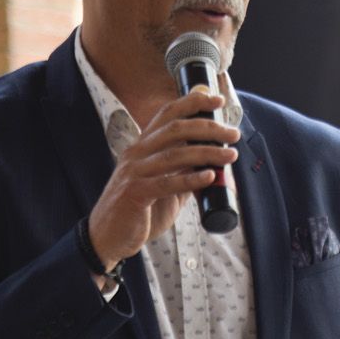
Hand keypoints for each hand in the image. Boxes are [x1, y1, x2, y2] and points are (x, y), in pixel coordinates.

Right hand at [86, 88, 238, 265]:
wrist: (106, 238)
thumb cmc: (136, 212)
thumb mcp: (163, 188)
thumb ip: (183, 175)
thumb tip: (213, 168)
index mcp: (142, 147)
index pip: (166, 114)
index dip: (192, 103)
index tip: (216, 100)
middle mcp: (136, 154)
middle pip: (175, 129)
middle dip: (208, 128)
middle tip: (233, 134)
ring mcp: (133, 173)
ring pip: (175, 155)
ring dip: (207, 153)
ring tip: (230, 155)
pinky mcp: (134, 194)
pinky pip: (166, 183)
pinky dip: (191, 179)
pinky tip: (210, 176)